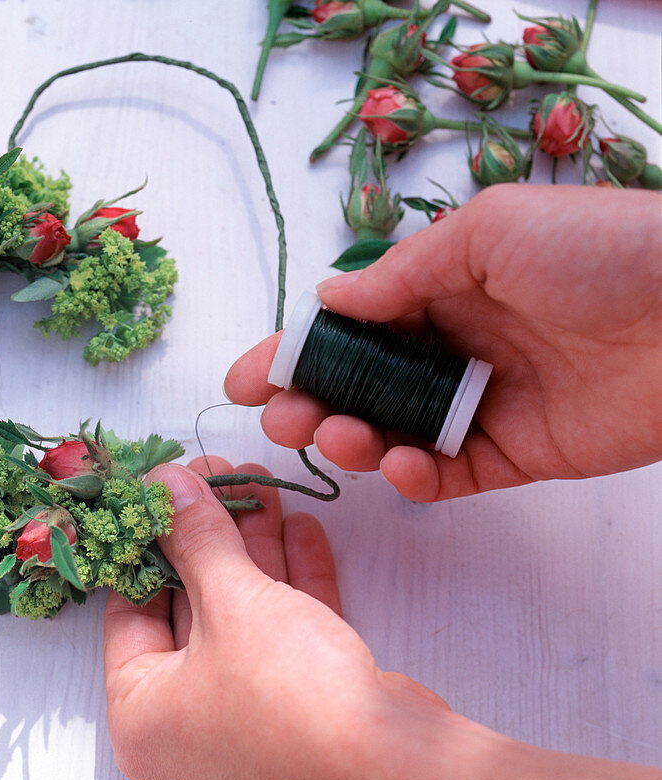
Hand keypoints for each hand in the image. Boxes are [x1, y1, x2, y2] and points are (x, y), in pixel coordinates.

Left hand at [104, 459, 661, 779]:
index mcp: (141, 715)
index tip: (164, 491)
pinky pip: (280, 639)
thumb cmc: (292, 698)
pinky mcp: (299, 714)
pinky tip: (301, 529)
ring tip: (261, 486)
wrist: (397, 769)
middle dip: (210, 538)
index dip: (149, 540)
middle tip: (219, 477)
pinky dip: (290, 586)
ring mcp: (245, 723)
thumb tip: (164, 486)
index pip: (128, 609)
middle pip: (188, 608)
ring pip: (240, 618)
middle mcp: (185, 727)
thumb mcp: (232, 600)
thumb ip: (195, 537)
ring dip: (254, 552)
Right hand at [225, 184, 661, 500]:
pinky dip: (414, 478)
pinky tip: (401, 466)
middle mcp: (457, 346)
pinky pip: (450, 475)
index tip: (247, 379)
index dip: (297, 352)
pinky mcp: (519, 455)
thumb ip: (402, 274)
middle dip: (312, 404)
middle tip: (282, 421)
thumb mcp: (489, 233)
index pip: (353, 326)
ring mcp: (486, 403)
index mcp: (446, 287)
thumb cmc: (600, 251)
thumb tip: (329, 299)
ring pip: (395, 434)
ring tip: (338, 438)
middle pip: (362, 386)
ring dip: (353, 440)